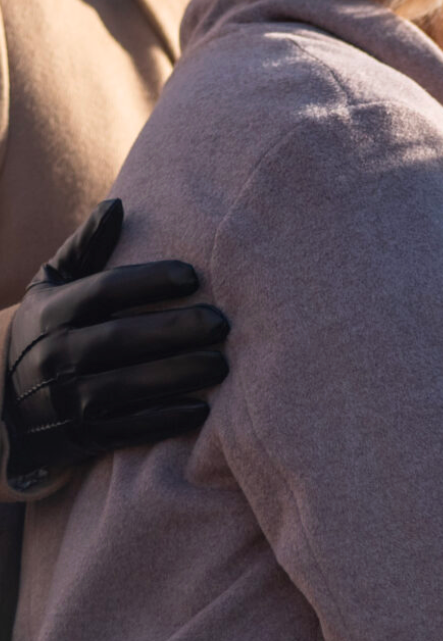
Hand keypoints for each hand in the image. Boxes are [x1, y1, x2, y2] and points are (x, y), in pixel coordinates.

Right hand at [3, 200, 229, 489]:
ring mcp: (66, 400)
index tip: (194, 276)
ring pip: (125, 386)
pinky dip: (162, 420)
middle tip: (222, 323)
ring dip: (176, 376)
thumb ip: (86, 247)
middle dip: (173, 331)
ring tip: (222, 363)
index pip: (102, 291)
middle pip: (118, 340)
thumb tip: (119, 204)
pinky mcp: (81, 436)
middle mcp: (54, 355)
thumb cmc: (48, 331)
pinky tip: (201, 408)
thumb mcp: (51, 287)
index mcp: (51, 312)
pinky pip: (125, 429)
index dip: (148, 281)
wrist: (4, 409)